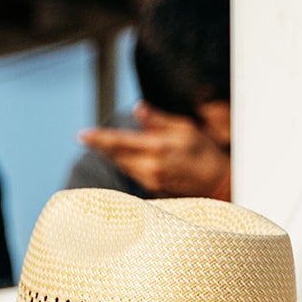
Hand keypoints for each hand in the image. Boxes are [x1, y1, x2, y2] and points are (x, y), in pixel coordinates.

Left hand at [79, 104, 231, 199]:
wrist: (220, 185)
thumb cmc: (206, 153)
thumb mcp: (186, 129)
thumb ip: (159, 121)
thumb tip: (137, 110)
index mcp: (157, 149)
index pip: (120, 143)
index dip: (99, 139)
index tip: (82, 135)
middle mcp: (150, 168)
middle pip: (117, 157)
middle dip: (102, 147)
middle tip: (86, 137)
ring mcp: (151, 182)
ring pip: (123, 166)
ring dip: (112, 155)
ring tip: (101, 144)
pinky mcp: (154, 190)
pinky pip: (133, 174)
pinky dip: (125, 164)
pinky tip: (123, 158)